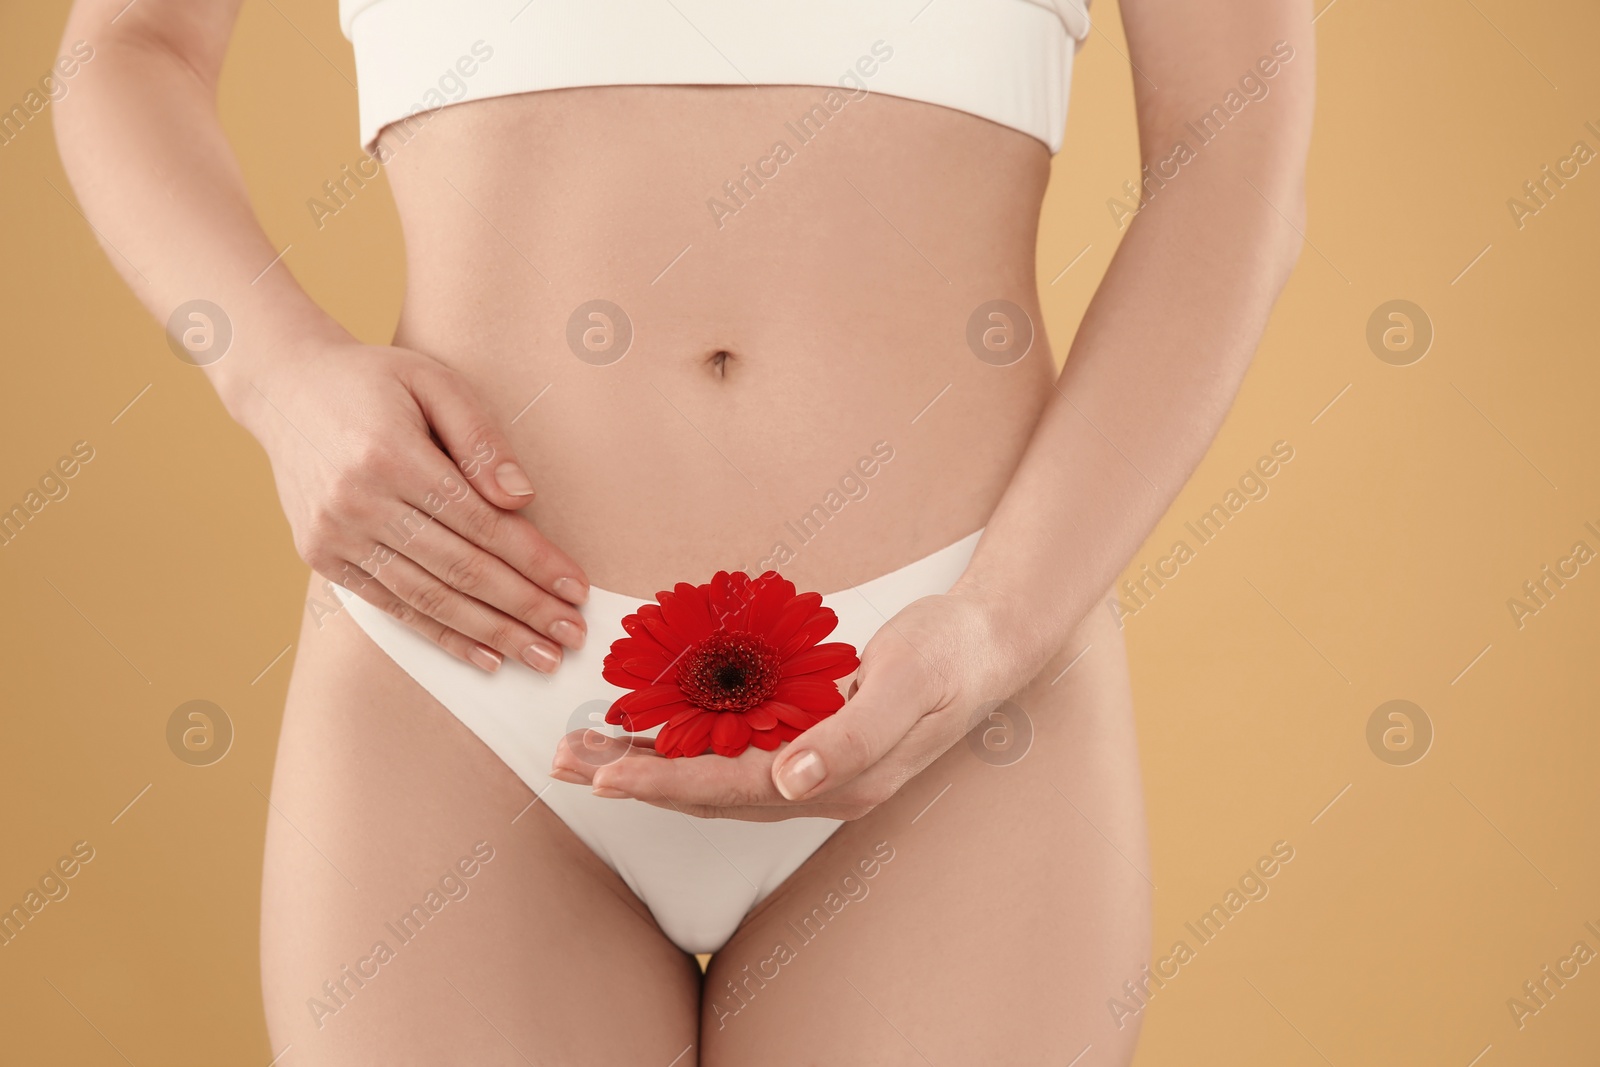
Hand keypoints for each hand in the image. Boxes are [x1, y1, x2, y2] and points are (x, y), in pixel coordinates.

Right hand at [247, 338, 588, 672]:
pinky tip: (486, 656)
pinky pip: (392, 606)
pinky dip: (442, 635)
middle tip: (571, 637)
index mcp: (392, 454)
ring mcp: (335, 535)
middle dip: (524, 608)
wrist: (285, 388)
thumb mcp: (435, 382)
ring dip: (492, 633)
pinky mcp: (322, 556)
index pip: (482, 523)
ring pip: (429, 598)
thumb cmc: (375, 382)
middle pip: (461, 569)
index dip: (534, 561)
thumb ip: (481, 438)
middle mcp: (359, 501)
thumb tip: (522, 498)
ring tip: (541, 658)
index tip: (577, 589)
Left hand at [551, 587, 1045, 819]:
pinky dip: (681, 739)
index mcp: (836, 782)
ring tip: (584, 748)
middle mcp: (813, 784)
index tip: (602, 777)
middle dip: (632, 777)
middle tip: (563, 761)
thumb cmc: (950, 658)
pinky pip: (730, 747)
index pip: (727, 790)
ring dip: (646, 761)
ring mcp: (809, 766)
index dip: (661, 785)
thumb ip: (850, 738)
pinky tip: (648, 727)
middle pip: (704, 791)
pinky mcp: (807, 739)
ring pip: (709, 772)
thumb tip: (790, 783)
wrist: (989, 644)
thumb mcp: (906, 687)